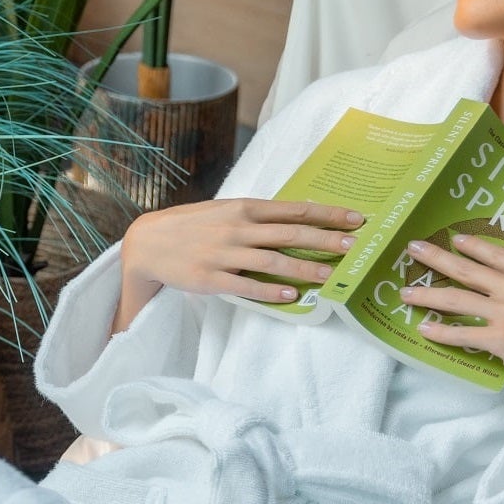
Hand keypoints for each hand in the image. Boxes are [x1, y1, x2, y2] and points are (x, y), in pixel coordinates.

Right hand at [122, 197, 366, 303]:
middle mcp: (237, 228)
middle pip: (290, 233)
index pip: (294, 209)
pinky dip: (271, 291)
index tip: (355, 218)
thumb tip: (295, 217)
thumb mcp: (224, 210)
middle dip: (325, 240)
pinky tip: (292, 296)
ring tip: (330, 277)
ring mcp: (224, 254)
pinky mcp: (211, 279)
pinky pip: (247, 286)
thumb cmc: (192, 225)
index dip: (327, 214)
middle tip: (354, 247)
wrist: (148, 242)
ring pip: (272, 262)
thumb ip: (257, 215)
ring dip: (304, 269)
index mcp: (244, 208)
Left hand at [398, 232, 503, 417]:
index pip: (494, 253)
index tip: (453, 239)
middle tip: (412, 249)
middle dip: (435, 258)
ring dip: (427, 295)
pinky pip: (462, 334)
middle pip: (466, 270)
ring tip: (405, 293)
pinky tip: (424, 328)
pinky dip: (441, 331)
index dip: (470, 245)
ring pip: (456, 299)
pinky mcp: (500, 340)